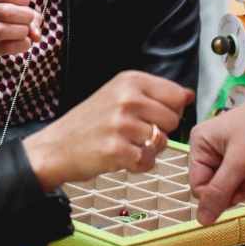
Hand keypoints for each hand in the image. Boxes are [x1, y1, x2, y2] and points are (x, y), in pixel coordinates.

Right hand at [0, 0, 41, 85]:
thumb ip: (24, 11)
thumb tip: (36, 31)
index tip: (24, 6)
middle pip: (7, 10)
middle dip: (26, 17)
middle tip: (28, 22)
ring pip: (4, 29)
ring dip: (23, 31)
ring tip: (25, 32)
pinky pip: (5, 47)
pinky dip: (21, 45)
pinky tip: (24, 43)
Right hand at [22, 70, 193, 191]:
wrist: (56, 147)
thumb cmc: (89, 122)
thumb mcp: (118, 94)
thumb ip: (153, 93)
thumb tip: (188, 95)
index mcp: (129, 80)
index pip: (176, 94)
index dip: (171, 110)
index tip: (154, 115)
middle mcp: (126, 98)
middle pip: (172, 119)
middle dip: (160, 131)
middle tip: (136, 133)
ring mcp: (121, 124)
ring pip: (162, 141)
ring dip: (149, 149)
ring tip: (127, 145)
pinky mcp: (117, 150)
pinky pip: (149, 161)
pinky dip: (140, 165)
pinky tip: (123, 158)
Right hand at [187, 93, 244, 224]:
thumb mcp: (240, 161)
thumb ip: (220, 192)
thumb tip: (202, 220)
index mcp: (200, 143)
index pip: (199, 186)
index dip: (218, 194)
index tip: (236, 188)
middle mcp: (212, 148)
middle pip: (219, 188)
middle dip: (239, 184)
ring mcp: (231, 152)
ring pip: (237, 187)